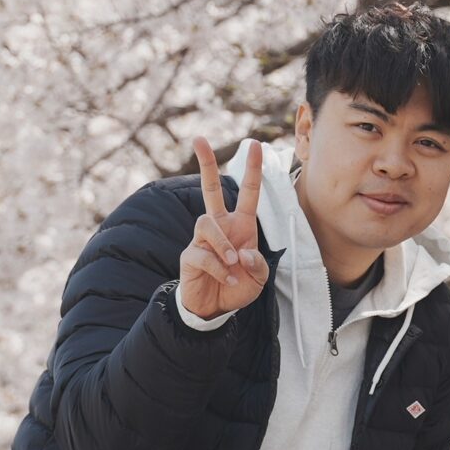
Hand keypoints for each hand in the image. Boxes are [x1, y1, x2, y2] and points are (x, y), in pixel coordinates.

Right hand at [179, 139, 271, 320]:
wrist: (214, 309)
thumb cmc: (238, 287)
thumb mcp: (259, 278)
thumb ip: (258, 264)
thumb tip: (242, 252)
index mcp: (241, 226)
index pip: (248, 193)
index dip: (253, 169)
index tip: (256, 144)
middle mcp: (221, 226)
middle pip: (211, 188)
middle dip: (206, 163)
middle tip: (199, 139)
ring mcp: (203, 239)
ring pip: (206, 223)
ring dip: (223, 245)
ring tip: (233, 265)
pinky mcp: (190, 255)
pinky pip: (203, 254)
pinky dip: (219, 268)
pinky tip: (226, 279)